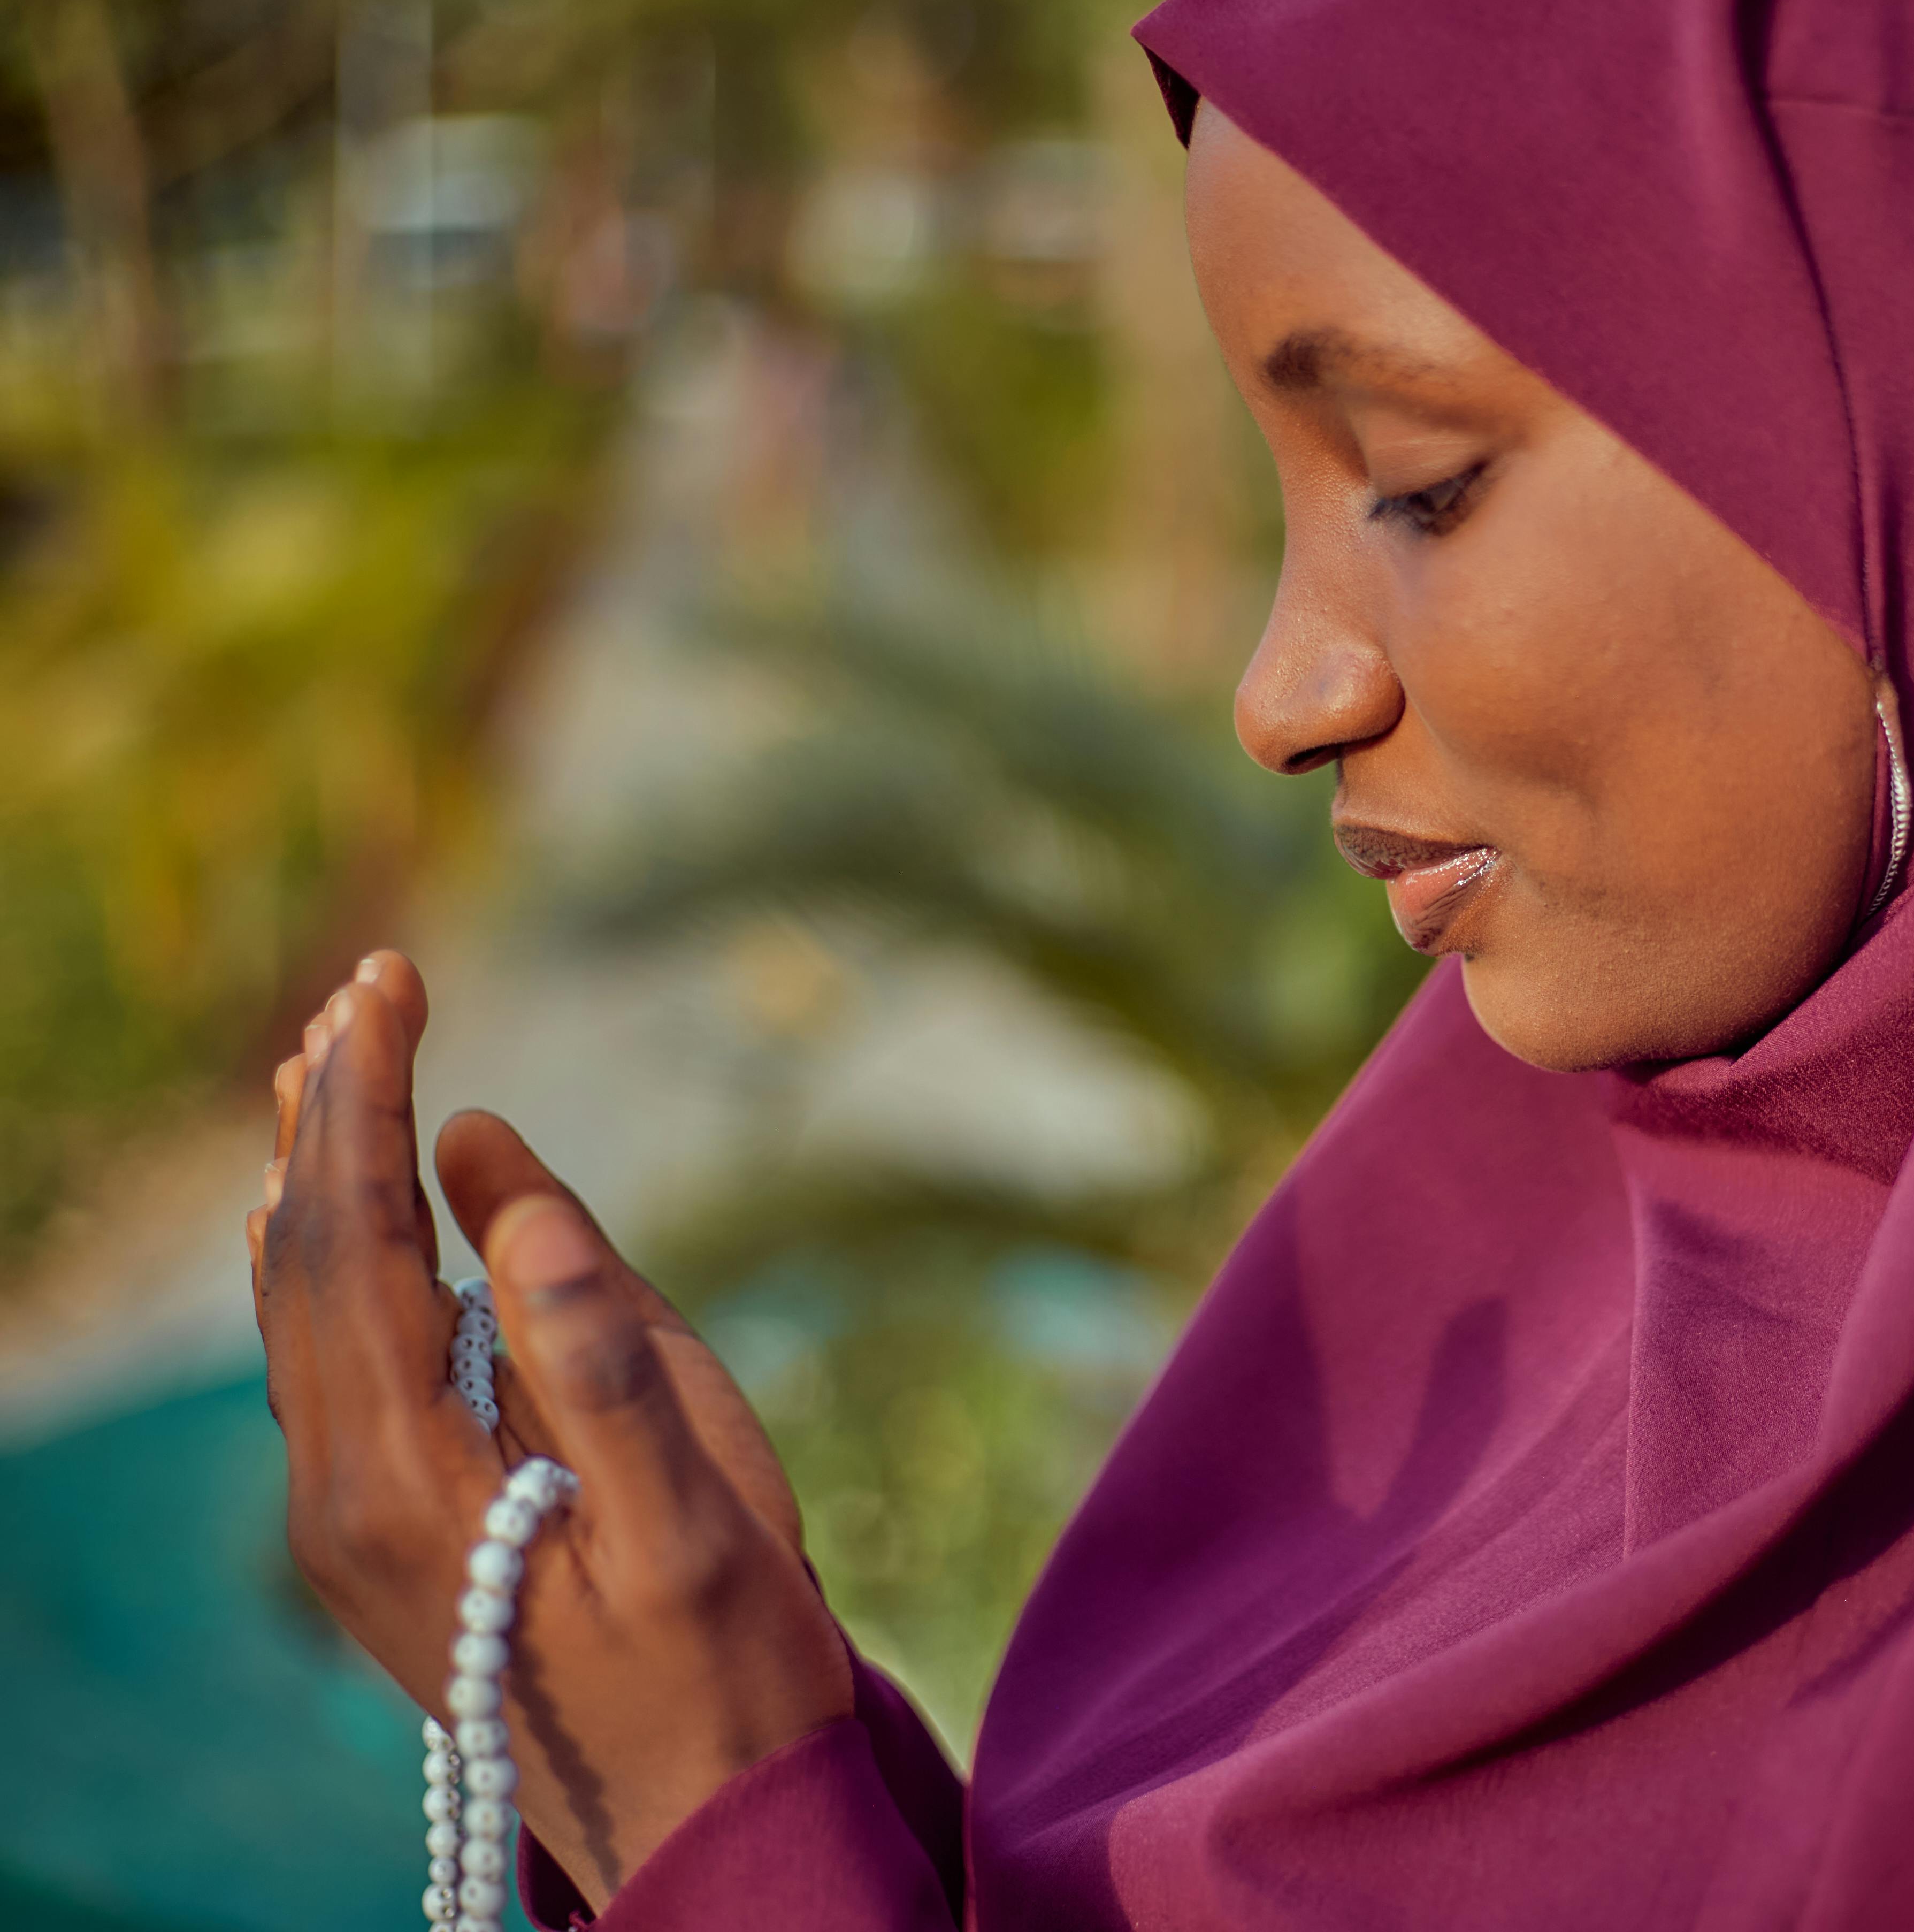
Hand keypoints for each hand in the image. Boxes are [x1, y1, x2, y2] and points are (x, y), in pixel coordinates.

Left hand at [247, 952, 853, 1904]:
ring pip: (298, 1309)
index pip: (359, 1236)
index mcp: (408, 1477)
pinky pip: (320, 1364)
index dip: (372, 1094)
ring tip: (325, 1061)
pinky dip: (324, 1260)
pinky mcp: (378, 1540)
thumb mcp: (693, 1512)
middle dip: (333, 1109)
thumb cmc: (727, 1667)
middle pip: (305, 1259)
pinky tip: (323, 1223)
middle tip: (366, 979)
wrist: (706, 1828)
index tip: (395, 973)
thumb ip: (597, 1347)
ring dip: (317, 1175)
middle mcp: (340, 1498)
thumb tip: (500, 1172)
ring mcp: (346, 1527)